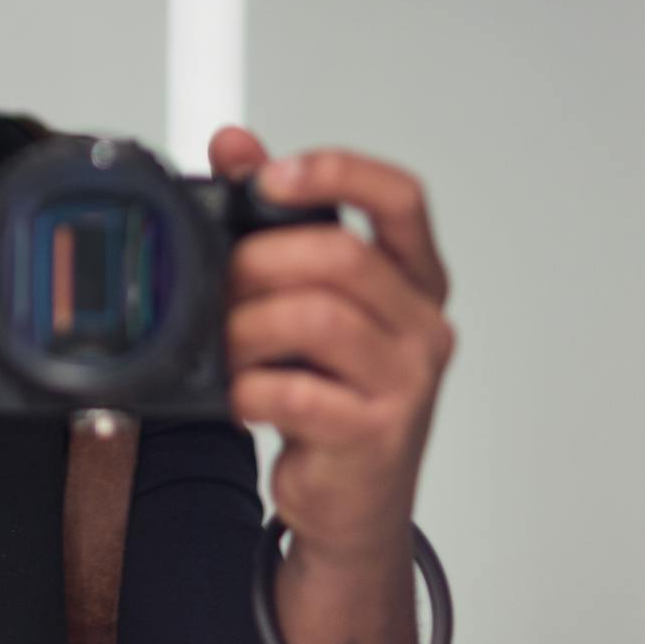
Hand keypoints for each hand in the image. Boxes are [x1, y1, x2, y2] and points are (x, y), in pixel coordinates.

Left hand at [209, 127, 455, 565]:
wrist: (349, 502)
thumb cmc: (329, 388)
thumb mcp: (305, 297)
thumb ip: (274, 218)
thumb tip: (234, 141)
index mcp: (412, 277)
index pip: (401, 199)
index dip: (338, 173)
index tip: (273, 175)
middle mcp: (421, 323)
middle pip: (341, 256)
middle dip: (259, 262)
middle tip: (223, 285)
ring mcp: (407, 380)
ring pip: (315, 318)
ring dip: (247, 329)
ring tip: (229, 348)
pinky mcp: (376, 432)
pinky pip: (298, 391)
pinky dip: (251, 390)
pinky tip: (244, 397)